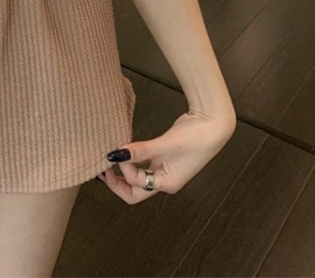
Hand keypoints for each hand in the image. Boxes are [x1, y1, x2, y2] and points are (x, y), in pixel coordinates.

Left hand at [96, 109, 235, 202]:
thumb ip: (141, 150)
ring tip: (108, 160)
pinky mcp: (164, 157)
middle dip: (117, 182)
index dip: (124, 170)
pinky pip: (143, 164)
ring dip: (123, 171)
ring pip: (138, 178)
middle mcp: (165, 180)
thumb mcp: (166, 144)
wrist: (212, 124)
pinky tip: (124, 151)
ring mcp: (165, 169)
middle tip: (101, 170)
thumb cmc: (196, 137)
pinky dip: (132, 160)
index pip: (136, 186)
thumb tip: (117, 154)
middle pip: (135, 190)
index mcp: (167, 183)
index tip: (116, 152)